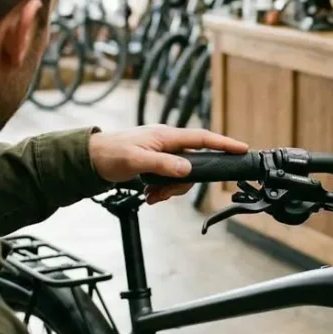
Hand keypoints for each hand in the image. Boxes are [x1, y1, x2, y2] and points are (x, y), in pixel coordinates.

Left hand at [89, 126, 248, 203]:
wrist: (90, 159)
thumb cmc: (111, 154)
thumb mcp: (137, 160)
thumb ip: (163, 164)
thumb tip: (187, 169)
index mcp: (166, 136)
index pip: (202, 138)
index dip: (223, 143)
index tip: (241, 148)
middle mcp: (167, 143)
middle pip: (192, 164)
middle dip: (182, 184)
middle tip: (164, 195)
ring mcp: (161, 154)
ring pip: (180, 175)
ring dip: (169, 190)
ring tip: (152, 197)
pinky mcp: (154, 164)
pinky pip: (168, 179)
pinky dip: (161, 191)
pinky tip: (149, 195)